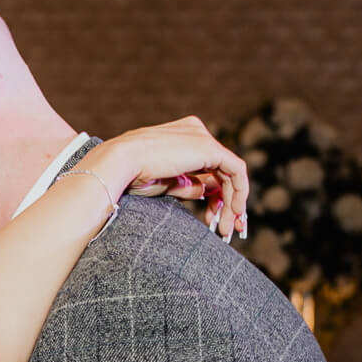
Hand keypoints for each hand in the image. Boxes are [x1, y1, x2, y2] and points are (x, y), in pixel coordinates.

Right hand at [92, 117, 249, 241]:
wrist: (122, 163)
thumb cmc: (133, 175)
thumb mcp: (167, 184)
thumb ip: (190, 185)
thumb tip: (209, 192)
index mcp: (183, 138)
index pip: (209, 167)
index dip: (216, 195)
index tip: (212, 220)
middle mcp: (196, 133)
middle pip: (222, 170)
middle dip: (228, 202)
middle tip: (227, 229)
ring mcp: (203, 137)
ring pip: (231, 173)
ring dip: (232, 203)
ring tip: (226, 228)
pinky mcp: (210, 148)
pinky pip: (235, 171)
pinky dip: (238, 192)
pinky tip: (234, 213)